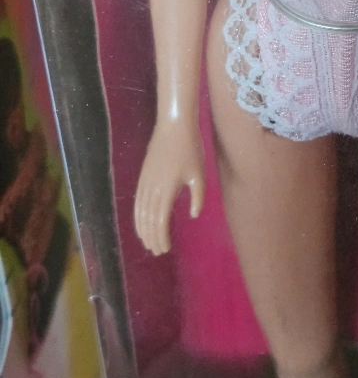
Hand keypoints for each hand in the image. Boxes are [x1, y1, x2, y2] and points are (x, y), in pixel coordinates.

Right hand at [134, 119, 204, 255]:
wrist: (173, 127)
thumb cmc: (190, 149)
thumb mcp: (199, 174)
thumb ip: (197, 197)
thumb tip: (193, 215)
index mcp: (167, 190)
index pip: (160, 221)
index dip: (161, 237)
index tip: (165, 248)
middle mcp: (152, 189)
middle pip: (148, 220)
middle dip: (151, 237)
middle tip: (158, 251)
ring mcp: (145, 182)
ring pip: (140, 212)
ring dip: (143, 229)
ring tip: (148, 242)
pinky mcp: (142, 176)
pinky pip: (137, 201)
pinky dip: (138, 216)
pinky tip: (141, 222)